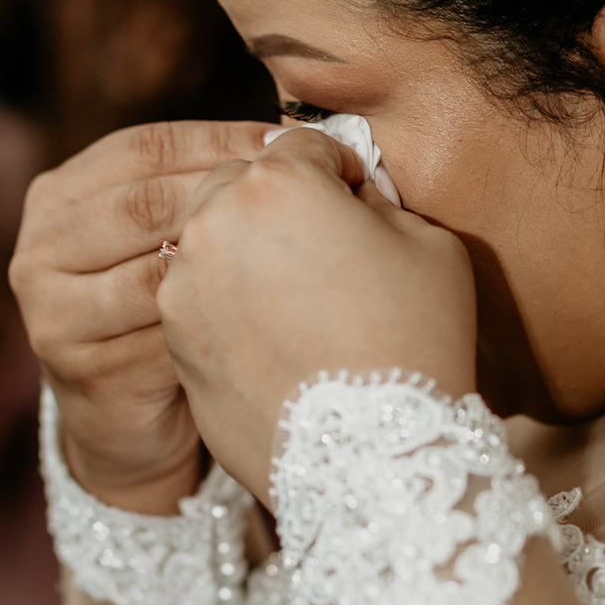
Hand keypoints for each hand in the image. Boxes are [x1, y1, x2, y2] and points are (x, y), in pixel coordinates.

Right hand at [10, 120, 272, 511]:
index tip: (294, 145)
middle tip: (307, 197)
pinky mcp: (82, 368)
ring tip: (300, 251)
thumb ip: (199, 185)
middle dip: (233, 195)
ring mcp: (51, 311)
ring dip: (236, 259)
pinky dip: (226, 321)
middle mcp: (39, 247)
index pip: (145, 147)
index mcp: (58, 196)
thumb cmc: (165, 315)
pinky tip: (275, 313)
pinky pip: (169, 332)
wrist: (130, 424)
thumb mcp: (163, 238)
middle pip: (147, 202)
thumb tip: (294, 137)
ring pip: (159, 269)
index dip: (224, 140)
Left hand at [156, 129, 476, 503]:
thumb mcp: (430, 245)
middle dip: (278, 203)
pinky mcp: (175, 344)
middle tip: (325, 246)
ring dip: (247, 253)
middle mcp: (212, 224)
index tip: (360, 199)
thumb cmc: (417, 343)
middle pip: (239, 184)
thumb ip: (382, 200)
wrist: (375, 460)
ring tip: (301, 299)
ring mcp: (183, 288)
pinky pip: (201, 301)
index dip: (340, 168)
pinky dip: (231, 307)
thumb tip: (354, 196)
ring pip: (211, 243)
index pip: (302, 144)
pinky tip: (281, 341)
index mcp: (277, 183)